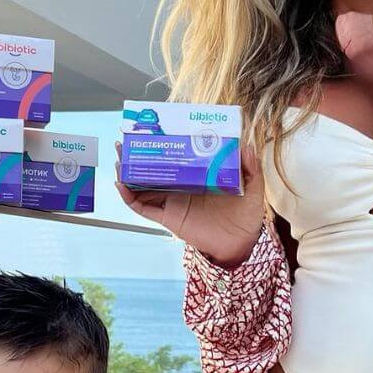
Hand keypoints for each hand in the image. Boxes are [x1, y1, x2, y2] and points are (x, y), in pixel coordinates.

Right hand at [115, 143, 265, 267]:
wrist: (241, 242)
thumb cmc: (246, 215)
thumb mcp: (253, 188)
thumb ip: (251, 169)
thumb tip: (246, 148)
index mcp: (197, 176)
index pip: (176, 157)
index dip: (162, 146)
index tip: (152, 130)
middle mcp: (181, 187)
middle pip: (152, 169)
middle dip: (137, 155)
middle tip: (126, 139)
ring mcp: (172, 202)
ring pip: (143, 186)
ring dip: (128, 173)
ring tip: (119, 158)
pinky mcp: (168, 218)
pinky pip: (143, 208)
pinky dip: (129, 197)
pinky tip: (122, 185)